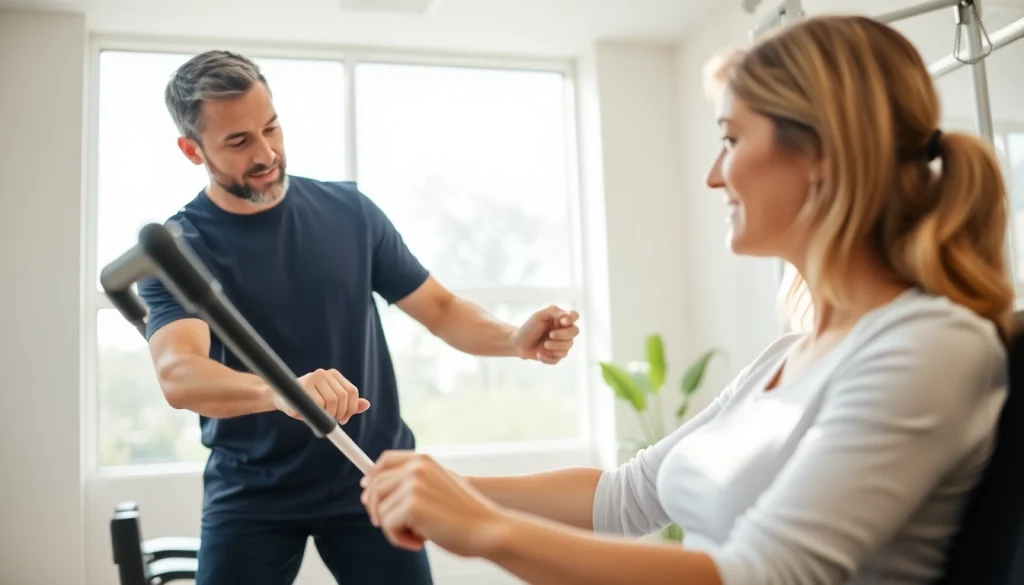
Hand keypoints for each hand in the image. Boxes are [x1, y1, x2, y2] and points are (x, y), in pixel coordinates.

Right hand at [273, 368, 369, 423]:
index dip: (351, 408)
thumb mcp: (330, 403)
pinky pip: (319, 404)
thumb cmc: (307, 403)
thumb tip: (366, 404)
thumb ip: (348, 404)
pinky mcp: (304, 385)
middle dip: (341, 413)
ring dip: (329, 416)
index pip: (352, 391)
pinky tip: (313, 416)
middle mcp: (325, 374)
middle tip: (333, 421)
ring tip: (322, 418)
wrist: (282, 398)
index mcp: (334, 375)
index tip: (344, 419)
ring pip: (333, 401)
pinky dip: (319, 414)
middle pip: (343, 397)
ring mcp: (314, 377)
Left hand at [360, 451, 508, 557]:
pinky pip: (387, 525)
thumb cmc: (466, 515)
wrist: (487, 529)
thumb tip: (378, 491)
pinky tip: (421, 541)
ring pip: (380, 509)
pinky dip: (399, 539)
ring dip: (394, 528)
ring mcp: (413, 485)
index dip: (372, 476)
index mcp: (424, 461)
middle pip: (375, 485)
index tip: (366, 491)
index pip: (385, 460)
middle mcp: (417, 467)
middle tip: (390, 527)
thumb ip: (414, 484)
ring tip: (418, 535)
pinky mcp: (411, 505)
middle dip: (377, 509)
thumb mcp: (439, 488)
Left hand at [513, 306, 579, 363]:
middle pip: (575, 332)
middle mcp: (564, 331)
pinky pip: (559, 358)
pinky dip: (548, 357)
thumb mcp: (539, 316)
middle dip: (563, 335)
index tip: (562, 322)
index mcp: (560, 319)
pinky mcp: (556, 356)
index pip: (574, 316)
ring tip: (543, 345)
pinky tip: (540, 354)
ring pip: (568, 346)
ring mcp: (561, 344)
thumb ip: (553, 312)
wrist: (518, 343)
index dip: (572, 318)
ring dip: (555, 347)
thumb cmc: (529, 327)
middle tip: (550, 335)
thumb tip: (566, 316)